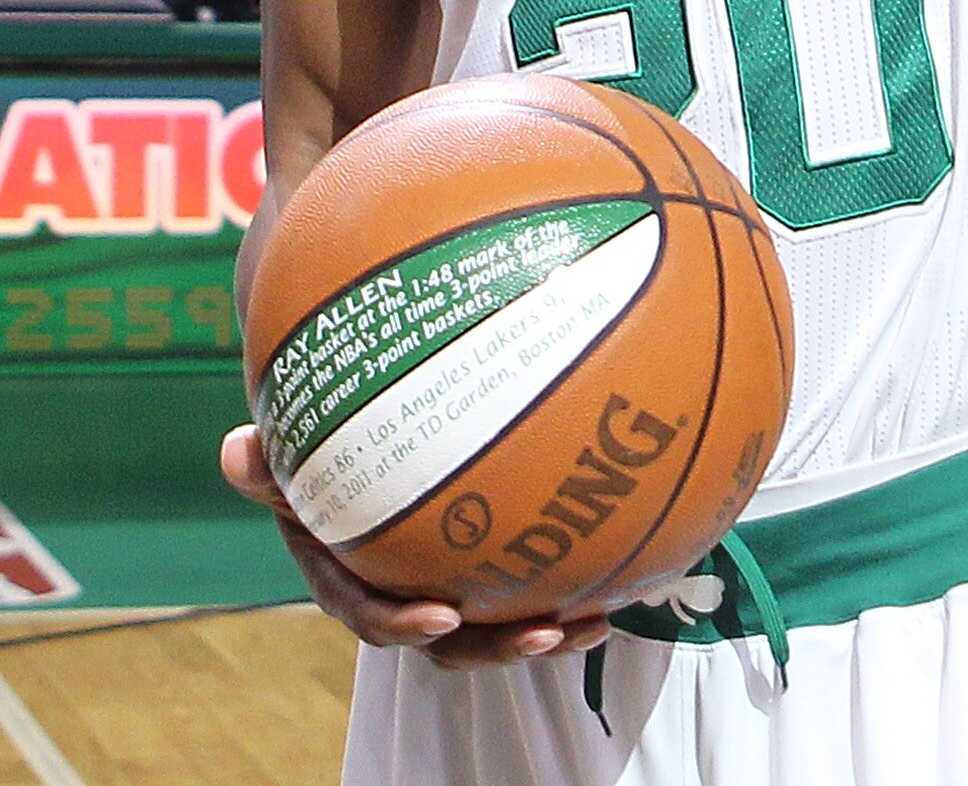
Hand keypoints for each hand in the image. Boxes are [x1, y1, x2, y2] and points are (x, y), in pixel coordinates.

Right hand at [220, 427, 610, 670]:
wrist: (356, 438)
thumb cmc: (322, 449)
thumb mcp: (293, 457)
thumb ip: (272, 462)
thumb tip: (234, 448)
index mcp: (350, 575)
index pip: (371, 612)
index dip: (403, 625)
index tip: (441, 619)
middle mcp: (402, 590)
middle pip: (449, 639)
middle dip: (497, 647)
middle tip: (546, 634)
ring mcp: (449, 582)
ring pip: (495, 624)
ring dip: (545, 631)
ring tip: (594, 623)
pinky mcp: (488, 565)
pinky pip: (524, 587)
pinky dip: (566, 585)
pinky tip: (616, 578)